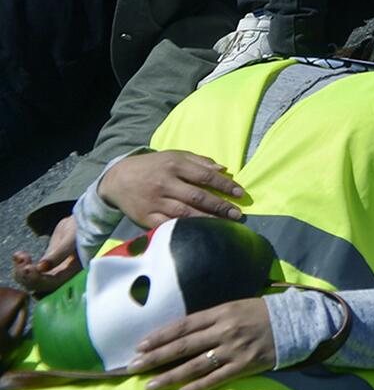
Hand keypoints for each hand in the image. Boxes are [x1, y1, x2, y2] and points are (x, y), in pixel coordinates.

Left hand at [12, 216, 78, 294]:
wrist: (82, 220)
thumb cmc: (80, 228)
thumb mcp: (71, 238)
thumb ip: (59, 253)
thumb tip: (41, 267)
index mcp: (73, 273)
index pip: (52, 284)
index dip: (37, 280)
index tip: (29, 267)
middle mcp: (63, 277)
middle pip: (39, 287)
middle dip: (26, 276)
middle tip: (22, 260)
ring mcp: (53, 273)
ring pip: (31, 282)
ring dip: (20, 271)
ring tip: (19, 255)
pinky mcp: (46, 267)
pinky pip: (30, 274)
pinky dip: (21, 266)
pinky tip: (18, 255)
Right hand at [100, 150, 244, 227]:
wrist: (117, 179)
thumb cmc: (152, 166)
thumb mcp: (174, 156)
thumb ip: (199, 161)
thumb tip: (223, 169)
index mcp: (174, 165)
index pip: (205, 177)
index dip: (225, 185)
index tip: (240, 194)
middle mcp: (165, 184)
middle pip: (197, 197)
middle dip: (220, 206)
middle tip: (237, 214)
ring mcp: (155, 202)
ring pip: (184, 213)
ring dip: (206, 220)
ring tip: (224, 225)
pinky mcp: (146, 217)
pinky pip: (168, 226)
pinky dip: (184, 229)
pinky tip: (198, 233)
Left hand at [130, 297, 275, 389]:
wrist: (297, 322)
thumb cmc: (263, 313)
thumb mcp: (236, 306)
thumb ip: (212, 318)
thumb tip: (182, 332)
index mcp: (222, 312)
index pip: (183, 325)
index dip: (160, 336)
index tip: (140, 346)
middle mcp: (225, 330)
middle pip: (183, 346)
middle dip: (155, 358)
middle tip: (133, 367)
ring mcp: (234, 349)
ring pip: (195, 365)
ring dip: (170, 377)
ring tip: (150, 386)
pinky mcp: (245, 365)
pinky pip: (216, 378)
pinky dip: (197, 387)